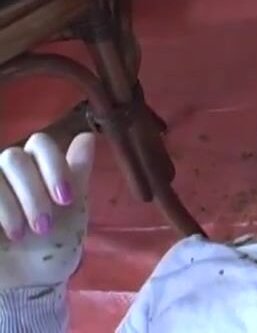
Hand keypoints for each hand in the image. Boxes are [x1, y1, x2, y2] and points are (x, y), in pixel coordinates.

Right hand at [0, 132, 94, 288]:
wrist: (28, 283)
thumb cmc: (55, 244)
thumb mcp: (74, 209)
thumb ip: (78, 172)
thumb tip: (88, 135)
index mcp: (38, 166)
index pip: (41, 143)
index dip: (54, 167)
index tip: (66, 199)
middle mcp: (11, 170)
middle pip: (15, 157)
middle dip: (34, 193)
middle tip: (44, 226)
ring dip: (13, 205)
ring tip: (24, 235)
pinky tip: (5, 234)